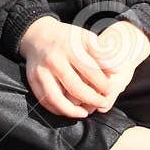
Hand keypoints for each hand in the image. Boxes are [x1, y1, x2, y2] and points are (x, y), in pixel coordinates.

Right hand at [16, 17, 148, 116]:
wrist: (38, 35)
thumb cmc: (67, 38)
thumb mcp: (85, 37)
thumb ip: (102, 53)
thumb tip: (116, 71)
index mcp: (70, 48)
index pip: (91, 71)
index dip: (103, 84)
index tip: (110, 90)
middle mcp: (54, 60)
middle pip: (75, 87)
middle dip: (92, 99)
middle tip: (102, 103)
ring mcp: (41, 71)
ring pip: (56, 98)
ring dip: (72, 111)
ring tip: (85, 113)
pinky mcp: (32, 80)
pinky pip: (44, 100)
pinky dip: (57, 109)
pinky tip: (69, 111)